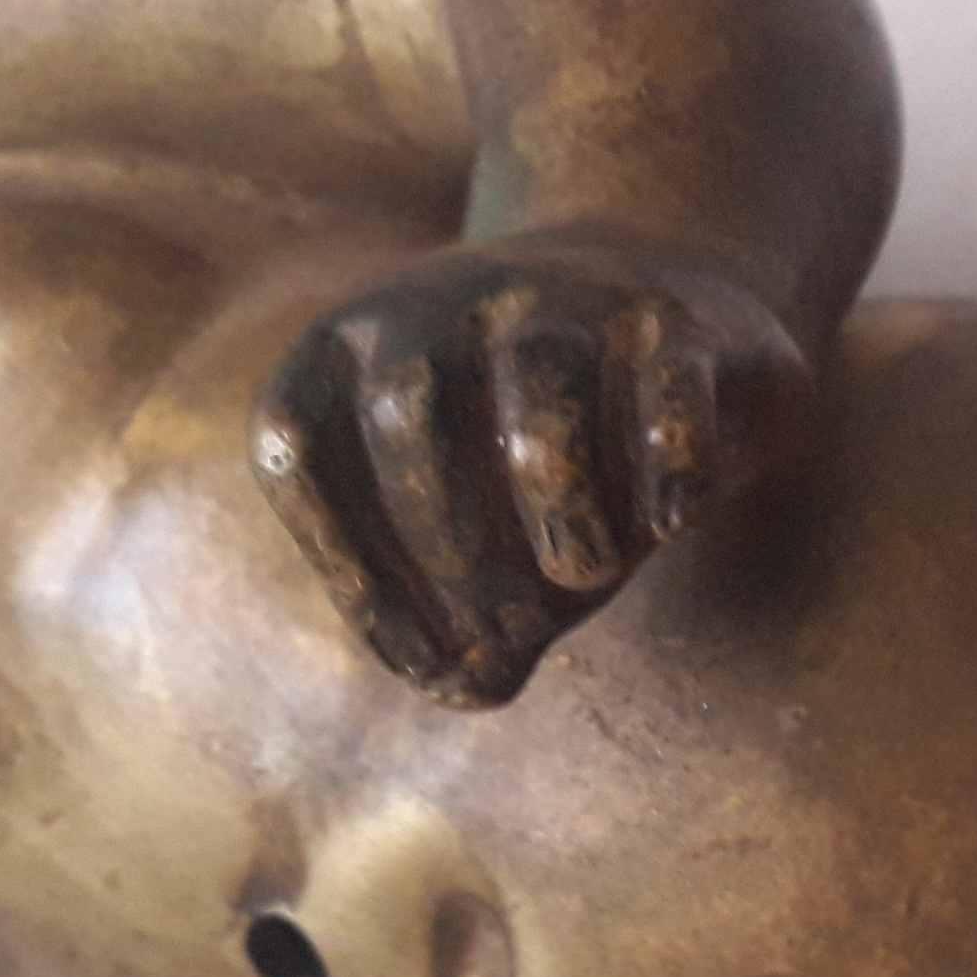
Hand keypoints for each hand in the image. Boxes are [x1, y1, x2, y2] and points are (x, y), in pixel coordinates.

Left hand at [250, 236, 812, 707]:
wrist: (662, 288)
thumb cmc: (538, 439)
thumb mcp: (480, 523)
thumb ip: (463, 610)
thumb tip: (469, 687)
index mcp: (352, 347)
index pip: (298, 447)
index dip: (351, 575)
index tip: (426, 665)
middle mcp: (446, 303)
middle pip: (411, 419)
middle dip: (454, 556)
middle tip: (513, 639)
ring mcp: (566, 295)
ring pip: (541, 396)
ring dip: (560, 511)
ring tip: (585, 576)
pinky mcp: (678, 317)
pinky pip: (669, 387)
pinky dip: (671, 466)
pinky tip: (674, 522)